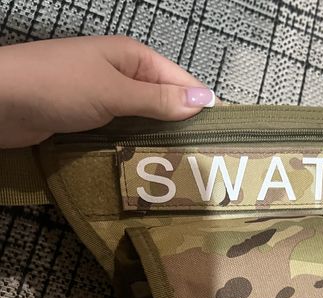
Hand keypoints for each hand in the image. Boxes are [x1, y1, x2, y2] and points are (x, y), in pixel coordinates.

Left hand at [0, 35, 216, 147]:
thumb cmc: (57, 86)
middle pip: (162, 103)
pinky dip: (132, 150)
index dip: (201, 106)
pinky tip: (146, 168)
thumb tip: (203, 101)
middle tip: (203, 163)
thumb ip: (157, 100)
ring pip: (142, 123)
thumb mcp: (114, 91)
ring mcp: (103, 99)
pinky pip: (120, 136)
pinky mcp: (87, 122)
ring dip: (157, 143)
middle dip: (181, 129)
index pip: (179, 82)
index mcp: (132, 57)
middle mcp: (120, 76)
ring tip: (180, 172)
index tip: (221, 138)